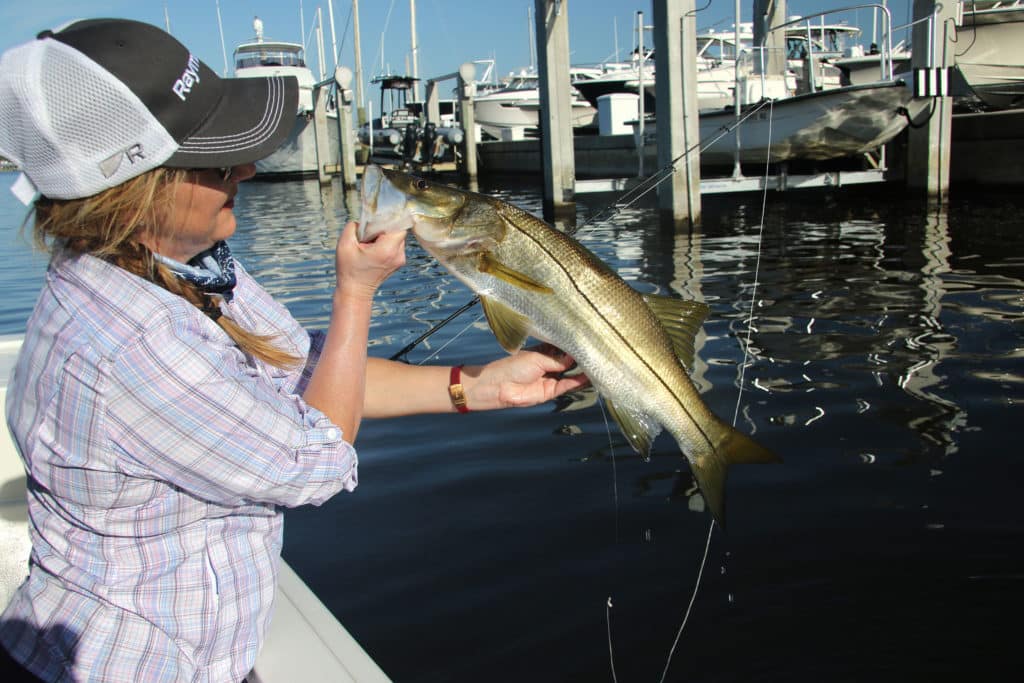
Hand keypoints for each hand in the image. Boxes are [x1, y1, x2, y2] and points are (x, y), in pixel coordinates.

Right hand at [335, 220, 406, 298]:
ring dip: (385, 237)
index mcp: (387, 249)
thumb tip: (363, 220)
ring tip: (370, 245)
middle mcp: (398, 255)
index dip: (387, 220)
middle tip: (369, 235)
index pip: (399, 225)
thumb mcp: (344, 244)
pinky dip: (386, 244)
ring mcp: (400, 260)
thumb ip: (352, 226)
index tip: (375, 223)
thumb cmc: (349, 269)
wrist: (356, 292)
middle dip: (384, 229)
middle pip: (398, 231)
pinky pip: (396, 246)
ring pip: (397, 238)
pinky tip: (373, 251)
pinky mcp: (398, 263)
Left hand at [463, 344, 589, 410]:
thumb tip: (574, 358)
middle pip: (569, 362)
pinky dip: (577, 382)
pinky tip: (587, 376)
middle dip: (581, 359)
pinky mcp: (550, 391)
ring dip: (582, 371)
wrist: (498, 386)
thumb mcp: (538, 358)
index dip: (574, 347)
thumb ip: (557, 360)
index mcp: (544, 352)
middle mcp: (549, 364)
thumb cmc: (513, 367)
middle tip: (596, 353)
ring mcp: (550, 378)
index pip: (563, 349)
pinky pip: (567, 386)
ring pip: (570, 374)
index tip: (587, 343)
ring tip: (596, 364)